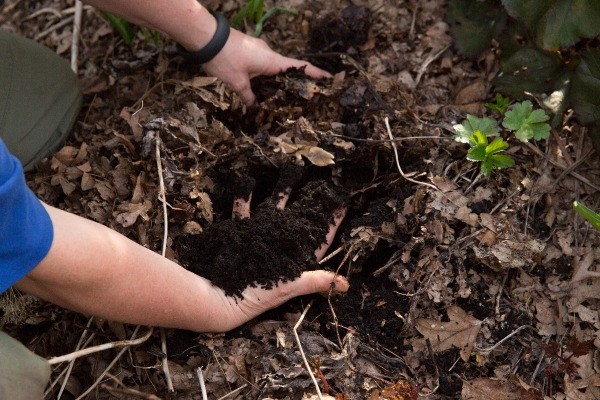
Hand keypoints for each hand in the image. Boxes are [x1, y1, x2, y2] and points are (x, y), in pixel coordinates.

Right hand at [178, 179, 347, 331]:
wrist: (219, 298)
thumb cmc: (257, 296)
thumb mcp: (288, 286)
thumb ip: (314, 281)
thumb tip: (346, 284)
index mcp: (293, 257)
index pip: (318, 237)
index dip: (331, 222)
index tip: (342, 202)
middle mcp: (278, 245)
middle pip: (298, 217)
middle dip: (308, 199)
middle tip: (319, 181)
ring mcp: (259, 237)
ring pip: (273, 207)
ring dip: (281, 189)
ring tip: (291, 169)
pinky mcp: (240, 233)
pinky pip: (243, 209)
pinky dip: (244, 194)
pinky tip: (248, 178)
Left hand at [203, 28, 331, 104]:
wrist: (204, 36)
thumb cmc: (224, 58)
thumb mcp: (236, 82)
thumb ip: (248, 95)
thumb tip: (254, 106)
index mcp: (272, 61)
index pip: (299, 67)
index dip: (315, 74)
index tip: (329, 78)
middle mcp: (268, 54)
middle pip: (287, 69)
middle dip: (296, 81)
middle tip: (304, 95)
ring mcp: (258, 50)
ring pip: (273, 68)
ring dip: (278, 80)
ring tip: (281, 95)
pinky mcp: (248, 50)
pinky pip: (263, 64)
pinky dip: (266, 76)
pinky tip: (260, 86)